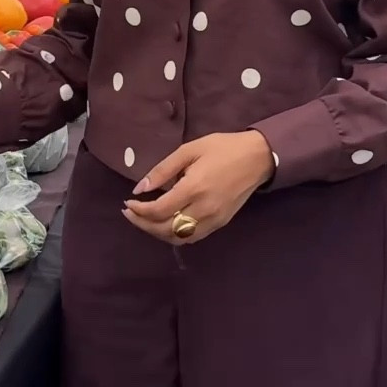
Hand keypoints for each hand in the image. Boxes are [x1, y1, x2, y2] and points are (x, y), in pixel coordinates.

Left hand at [123, 131, 273, 243]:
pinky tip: (165, 222)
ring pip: (179, 238)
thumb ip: (162, 170)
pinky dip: (175, 234)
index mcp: (194, 188)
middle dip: (143, 224)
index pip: (158, 210)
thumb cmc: (222, 148)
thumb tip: (140, 189)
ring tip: (145, 220)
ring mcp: (214, 219)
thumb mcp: (189, 150)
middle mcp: (203, 209)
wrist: (258, 158)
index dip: (139, 211)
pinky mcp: (221, 223)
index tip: (128, 203)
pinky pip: (192, 237)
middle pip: (165, 229)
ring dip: (157, 233)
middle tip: (130, 213)